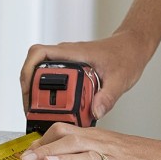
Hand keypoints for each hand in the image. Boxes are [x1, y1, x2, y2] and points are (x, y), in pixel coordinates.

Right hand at [19, 29, 154, 122]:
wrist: (133, 46)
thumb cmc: (126, 55)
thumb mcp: (120, 79)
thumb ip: (108, 96)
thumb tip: (95, 112)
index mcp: (73, 53)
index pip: (39, 53)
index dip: (27, 71)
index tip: (29, 94)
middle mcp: (66, 55)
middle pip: (34, 67)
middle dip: (28, 89)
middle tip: (31, 110)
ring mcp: (67, 62)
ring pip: (40, 74)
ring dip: (36, 93)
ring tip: (39, 113)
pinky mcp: (71, 70)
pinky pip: (52, 80)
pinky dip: (49, 94)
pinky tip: (54, 108)